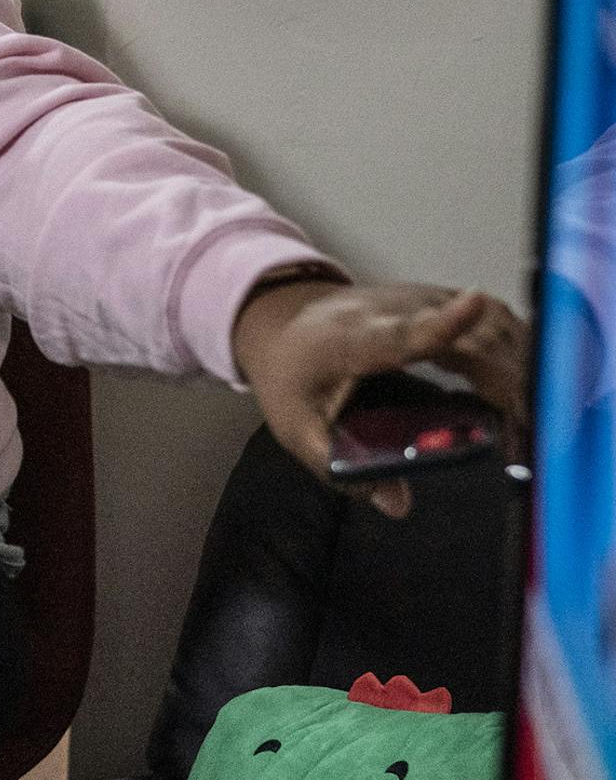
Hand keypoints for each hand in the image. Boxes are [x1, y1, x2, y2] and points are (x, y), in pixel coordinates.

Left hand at [231, 279, 526, 517]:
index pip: (399, 331)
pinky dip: (513, 349)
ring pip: (485, 321)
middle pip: (465, 333)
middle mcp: (389, 310)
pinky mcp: (433, 300)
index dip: (440, 323)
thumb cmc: (292, 375)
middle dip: (505, 375)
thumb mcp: (297, 428)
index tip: (474, 304)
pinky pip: (488, 320)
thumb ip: (339, 469)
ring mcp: (414, 300)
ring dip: (516, 363)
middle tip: (523, 426)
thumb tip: (395, 505)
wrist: (280, 321)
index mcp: (351, 341)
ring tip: (525, 413)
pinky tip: (519, 385)